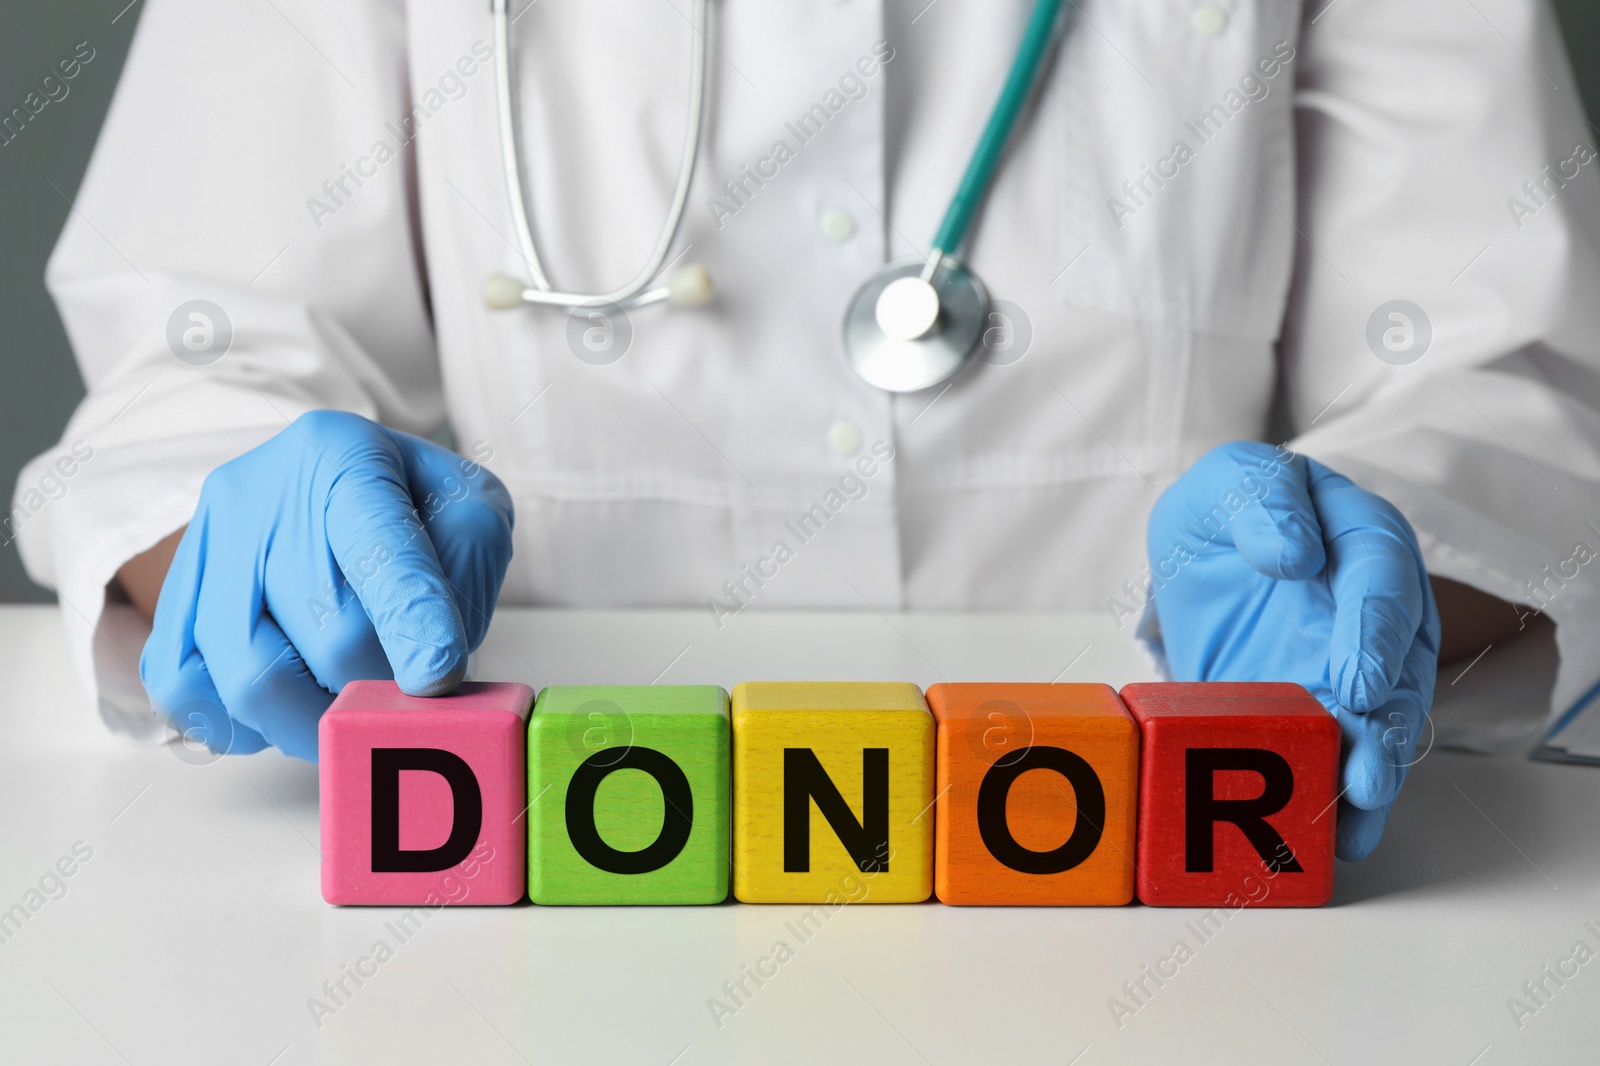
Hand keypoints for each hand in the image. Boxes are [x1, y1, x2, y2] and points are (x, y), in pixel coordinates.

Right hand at [141, 411, 513, 760]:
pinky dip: (248, 724)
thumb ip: (467, 569)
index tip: (435, 678)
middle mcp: (258, 495)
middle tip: (403, 688)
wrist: (324, 485)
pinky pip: (189, 693)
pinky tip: (289, 703)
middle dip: (379, 681)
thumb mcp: (468, 508)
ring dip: (317, 718)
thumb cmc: (408, 504)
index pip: (377, 548)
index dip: (410, 621)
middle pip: (325, 631)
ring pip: (251, 677)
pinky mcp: (170, 601)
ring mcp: (203, 548)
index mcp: (343, 456)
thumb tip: (429, 668)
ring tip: (349, 705)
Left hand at [1146, 441, 1438, 860]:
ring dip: (1369, 775)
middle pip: (1398, 669)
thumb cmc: (1229, 512)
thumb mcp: (1229, 482)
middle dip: (1382, 729)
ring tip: (1352, 821)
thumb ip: (1259, 500)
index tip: (1356, 681)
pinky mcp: (1325, 712)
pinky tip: (1332, 838)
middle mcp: (1376, 611)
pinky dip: (1337, 797)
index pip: (1383, 578)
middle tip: (1365, 777)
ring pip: (1379, 724)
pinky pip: (1341, 755)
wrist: (1208, 555)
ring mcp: (1356, 667)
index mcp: (1362, 537)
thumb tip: (1295, 553)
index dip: (1374, 632)